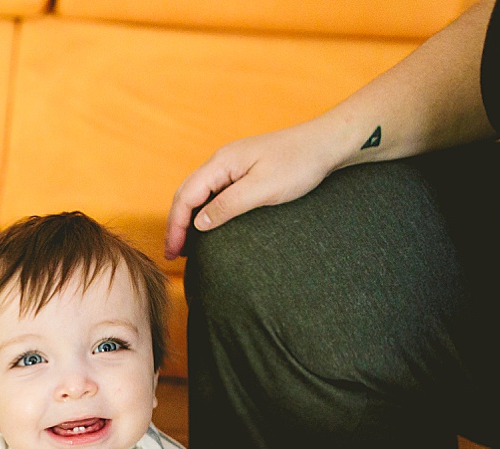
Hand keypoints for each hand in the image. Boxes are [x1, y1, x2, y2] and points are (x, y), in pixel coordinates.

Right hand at [162, 121, 337, 259]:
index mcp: (221, 163)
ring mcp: (231, 165)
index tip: (172, 251)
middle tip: (173, 253)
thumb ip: (228, 205)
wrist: (326, 143)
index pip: (185, 197)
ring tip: (186, 245)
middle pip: (186, 194)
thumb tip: (199, 224)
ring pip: (198, 194)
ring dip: (188, 219)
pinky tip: (208, 226)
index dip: (176, 226)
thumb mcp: (263, 189)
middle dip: (176, 224)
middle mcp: (221, 161)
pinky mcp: (243, 171)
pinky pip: (213, 192)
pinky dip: (204, 212)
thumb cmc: (299, 163)